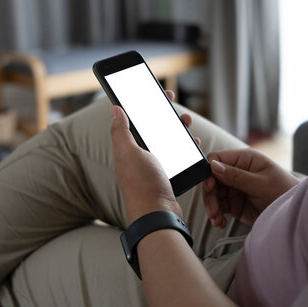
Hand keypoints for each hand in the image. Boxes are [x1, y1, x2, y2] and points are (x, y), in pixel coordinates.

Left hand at [110, 90, 196, 222]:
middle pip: (152, 128)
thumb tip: (114, 109)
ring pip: (167, 140)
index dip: (143, 104)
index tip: (155, 92)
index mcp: (128, 148)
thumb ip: (121, 131)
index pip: (134, 119)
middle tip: (173, 102)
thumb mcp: (129, 152)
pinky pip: (177, 155)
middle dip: (163, 113)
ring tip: (187, 121)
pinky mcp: (167, 174)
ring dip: (177, 128)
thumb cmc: (142, 184)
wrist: (157, 214)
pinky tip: (193, 143)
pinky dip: (186, 146)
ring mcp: (153, 165)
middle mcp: (139, 156)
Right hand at [202, 148, 299, 227]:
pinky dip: (217, 215)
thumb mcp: (260, 183)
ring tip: (217, 220)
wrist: (294, 214)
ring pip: (213, 194)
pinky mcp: (234, 202)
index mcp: (244, 159)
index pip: (217, 159)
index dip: (209, 172)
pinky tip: (220, 222)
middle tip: (213, 210)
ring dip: (212, 207)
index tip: (210, 187)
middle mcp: (236, 171)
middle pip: (212, 179)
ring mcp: (234, 187)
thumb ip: (236, 175)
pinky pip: (219, 206)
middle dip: (210, 195)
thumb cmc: (284, 192)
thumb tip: (213, 165)